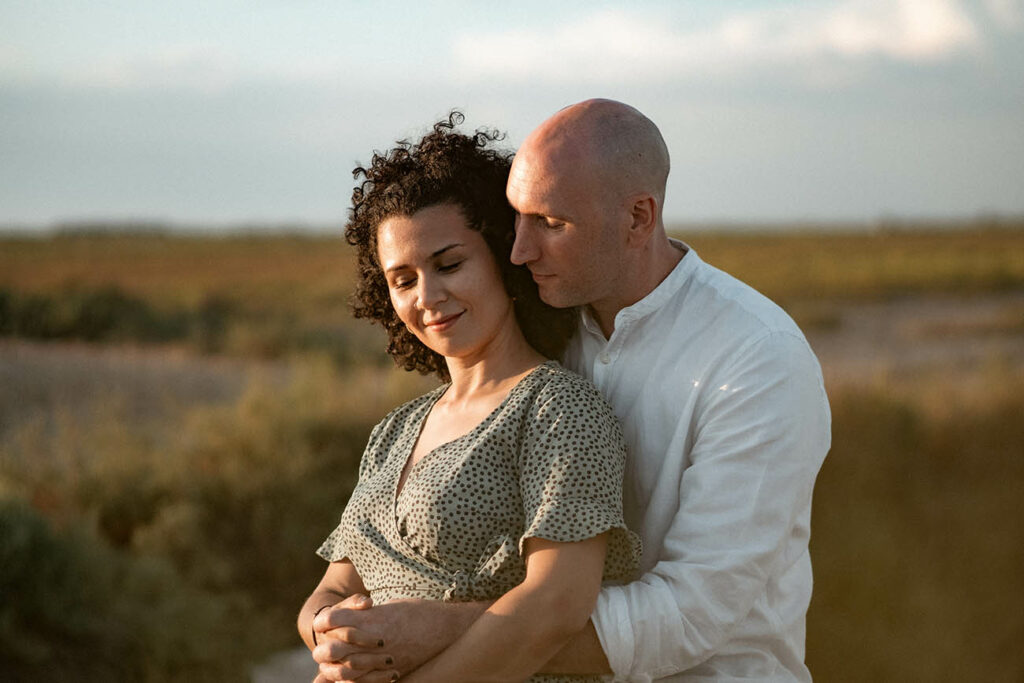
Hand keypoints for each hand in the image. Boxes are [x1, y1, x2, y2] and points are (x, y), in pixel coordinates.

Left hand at [314, 598, 485, 676]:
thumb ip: (369, 616)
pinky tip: (347, 678)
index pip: (332, 619)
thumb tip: (353, 620)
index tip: (324, 622)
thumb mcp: (391, 607)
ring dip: (334, 669)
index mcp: (372, 617)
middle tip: (321, 650)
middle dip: (324, 650)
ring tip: (329, 667)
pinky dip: (352, 681)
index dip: (325, 621)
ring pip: (345, 669)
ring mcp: (381, 657)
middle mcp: (373, 638)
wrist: (445, 629)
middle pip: (333, 648)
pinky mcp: (391, 672)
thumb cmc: (419, 612)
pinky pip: (363, 681)